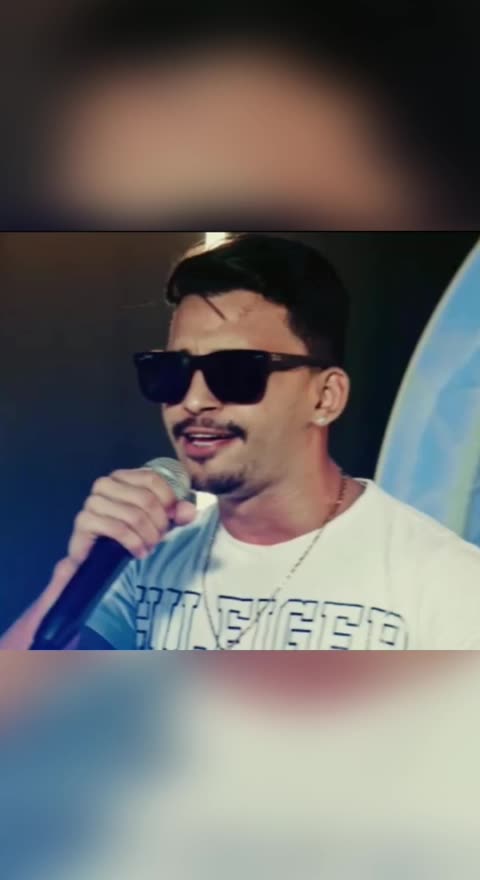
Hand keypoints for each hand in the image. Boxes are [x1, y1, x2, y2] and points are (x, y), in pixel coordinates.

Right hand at [67, 467, 196, 566]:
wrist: (96, 557)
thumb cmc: (128, 533)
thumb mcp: (156, 521)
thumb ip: (175, 514)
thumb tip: (189, 511)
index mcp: (122, 477)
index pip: (152, 479)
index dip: (168, 499)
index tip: (174, 518)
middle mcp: (105, 484)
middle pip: (145, 499)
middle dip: (159, 522)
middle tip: (160, 538)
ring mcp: (92, 501)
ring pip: (133, 515)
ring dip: (148, 535)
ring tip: (150, 547)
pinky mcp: (84, 521)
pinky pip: (118, 529)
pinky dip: (134, 543)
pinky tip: (139, 552)